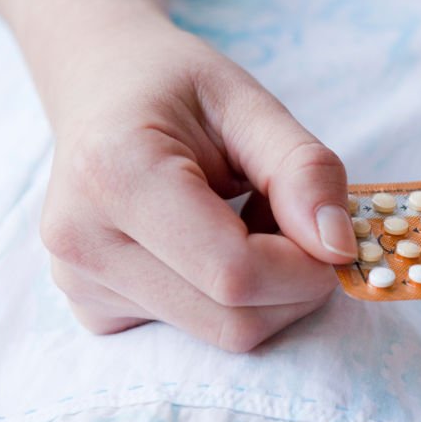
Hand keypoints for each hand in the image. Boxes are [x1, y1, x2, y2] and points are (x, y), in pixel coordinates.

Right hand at [41, 22, 355, 351]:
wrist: (98, 89)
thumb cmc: (173, 88)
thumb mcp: (250, 104)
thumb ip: (304, 170)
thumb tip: (339, 249)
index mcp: (114, 176)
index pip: (236, 273)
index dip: (306, 268)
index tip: (331, 233)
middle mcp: (81, 243)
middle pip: (235, 320)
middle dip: (295, 285)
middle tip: (299, 225)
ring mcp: (82, 286)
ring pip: (224, 334)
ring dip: (268, 292)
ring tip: (249, 224)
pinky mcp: (96, 312)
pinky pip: (198, 332)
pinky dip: (234, 300)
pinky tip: (216, 247)